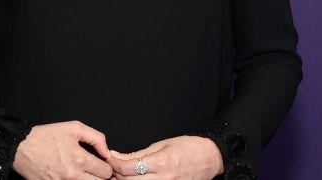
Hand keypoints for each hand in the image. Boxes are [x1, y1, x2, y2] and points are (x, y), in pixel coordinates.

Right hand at [12, 121, 113, 178]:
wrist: (21, 147)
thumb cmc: (45, 137)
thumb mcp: (73, 128)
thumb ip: (96, 137)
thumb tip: (107, 152)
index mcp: (80, 159)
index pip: (106, 172)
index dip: (105, 167)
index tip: (99, 164)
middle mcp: (73, 175)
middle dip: (99, 177)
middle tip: (93, 170)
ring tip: (82, 173)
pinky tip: (70, 177)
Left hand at [107, 136, 221, 179]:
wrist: (210, 158)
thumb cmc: (188, 148)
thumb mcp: (161, 145)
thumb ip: (138, 154)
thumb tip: (117, 156)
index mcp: (161, 162)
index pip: (128, 168)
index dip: (114, 163)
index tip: (110, 158)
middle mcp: (165, 178)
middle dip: (116, 175)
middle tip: (112, 168)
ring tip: (122, 175)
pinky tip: (135, 179)